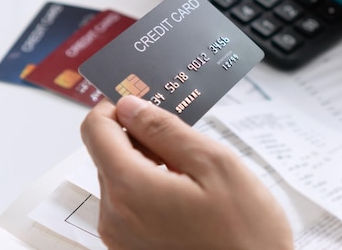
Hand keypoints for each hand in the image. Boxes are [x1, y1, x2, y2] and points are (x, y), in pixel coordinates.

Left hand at [81, 96, 293, 249]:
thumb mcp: (214, 163)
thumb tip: (132, 106)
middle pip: (108, 153)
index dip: (118, 108)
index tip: (146, 105)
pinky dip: (151, 188)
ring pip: (119, 177)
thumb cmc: (245, 231)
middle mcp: (115, 216)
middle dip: (141, 138)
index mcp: (131, 190)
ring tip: (192, 175)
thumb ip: (166, 129)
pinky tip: (186, 195)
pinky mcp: (131, 249)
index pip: (96, 129)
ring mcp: (120, 238)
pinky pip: (129, 203)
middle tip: (185, 143)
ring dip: (148, 164)